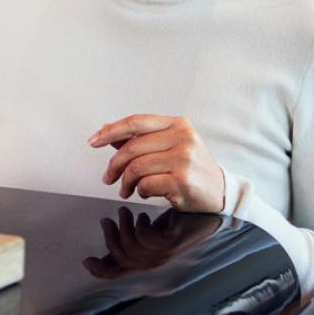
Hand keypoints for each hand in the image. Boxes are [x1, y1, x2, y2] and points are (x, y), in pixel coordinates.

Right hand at [83, 206, 218, 279]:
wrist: (207, 215)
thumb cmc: (177, 221)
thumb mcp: (148, 229)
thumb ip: (129, 232)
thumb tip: (108, 228)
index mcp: (146, 261)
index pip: (118, 274)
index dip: (101, 271)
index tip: (87, 260)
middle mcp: (155, 261)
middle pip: (121, 259)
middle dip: (110, 238)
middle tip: (107, 220)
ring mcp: (165, 254)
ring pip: (131, 248)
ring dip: (123, 228)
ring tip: (124, 211)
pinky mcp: (173, 243)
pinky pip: (146, 238)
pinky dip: (139, 225)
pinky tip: (143, 214)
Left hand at [89, 114, 226, 211]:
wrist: (219, 191)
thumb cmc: (192, 168)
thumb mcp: (170, 146)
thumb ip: (141, 139)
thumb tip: (107, 131)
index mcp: (178, 124)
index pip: (136, 122)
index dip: (111, 131)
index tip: (94, 141)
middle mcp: (183, 138)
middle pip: (132, 148)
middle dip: (114, 165)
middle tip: (108, 177)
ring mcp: (184, 160)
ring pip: (136, 168)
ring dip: (125, 182)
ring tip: (126, 189)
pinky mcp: (182, 181)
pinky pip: (146, 185)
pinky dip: (140, 191)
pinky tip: (145, 192)